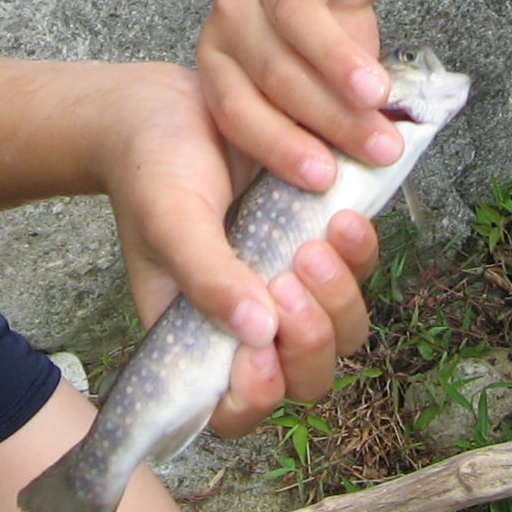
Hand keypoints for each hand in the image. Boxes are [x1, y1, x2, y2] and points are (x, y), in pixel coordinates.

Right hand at [99, 65, 380, 436]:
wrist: (173, 105)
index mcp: (199, 339)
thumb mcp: (170, 223)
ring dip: (339, 297)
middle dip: (311, 338)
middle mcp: (251, 322)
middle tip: (291, 277)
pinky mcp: (320, 240)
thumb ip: (206, 279)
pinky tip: (343, 218)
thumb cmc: (152, 172)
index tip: (261, 344)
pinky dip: (358, 251)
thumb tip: (256, 330)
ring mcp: (290, 284)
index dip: (259, 392)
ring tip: (316, 245)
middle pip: (307, 375)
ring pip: (343, 328)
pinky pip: (358, 267)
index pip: (239, 406)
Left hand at [198, 0, 397, 190]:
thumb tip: (350, 189)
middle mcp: (232, 16)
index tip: (324, 179)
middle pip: (274, 71)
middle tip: (378, 146)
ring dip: (336, 57)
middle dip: (328, 116)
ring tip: (377, 93)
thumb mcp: (307, 88)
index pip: (240, 112)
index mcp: (221, 63)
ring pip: (294, 15)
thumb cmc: (313, 37)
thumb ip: (315, 124)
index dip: (281, 147)